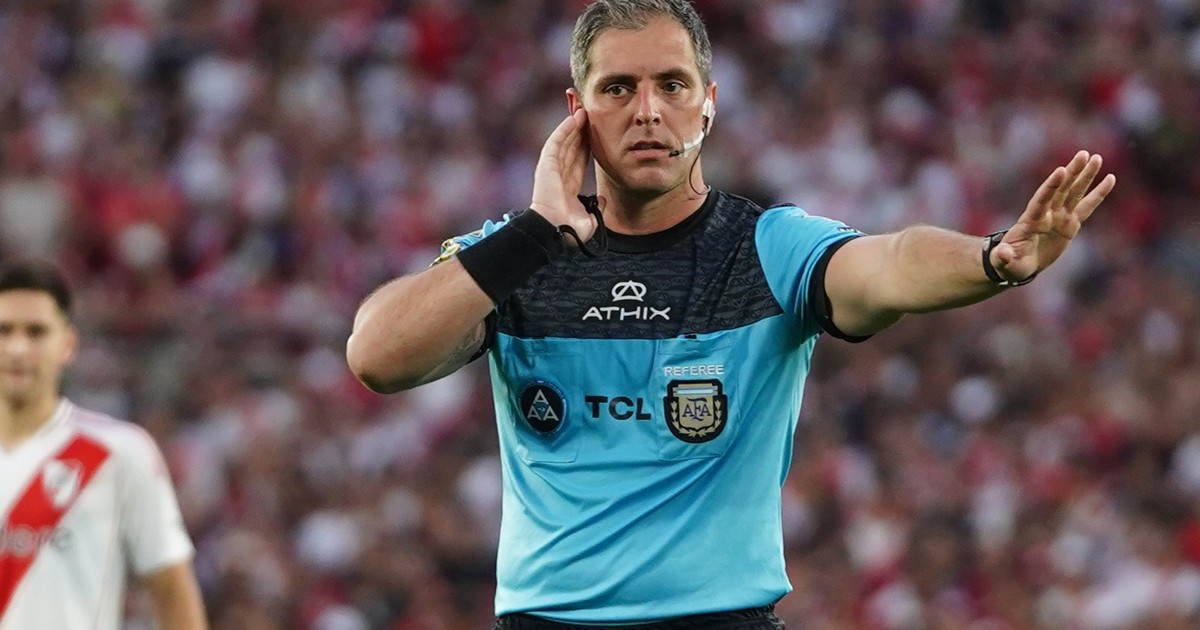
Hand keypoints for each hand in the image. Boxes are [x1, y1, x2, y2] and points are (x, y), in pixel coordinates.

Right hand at [531, 108, 601, 244]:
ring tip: (583, 110)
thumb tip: (602, 199)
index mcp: (568, 188)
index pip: (579, 161)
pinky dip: (564, 129)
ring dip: (573, 125)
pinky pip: (556, 143)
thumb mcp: (590, 219)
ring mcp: (551, 169)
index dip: (587, 146)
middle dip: (580, 131)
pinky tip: (574, 118)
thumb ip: (597, 207)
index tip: (596, 133)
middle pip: (572, 147)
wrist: (556, 232)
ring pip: (565, 141)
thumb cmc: (570, 231)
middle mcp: (559, 176)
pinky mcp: (546, 165)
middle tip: (590, 114)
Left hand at [991, 151, 1115, 281]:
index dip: (1050, 186)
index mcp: (1030, 221)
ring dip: (1085, 176)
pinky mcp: (1070, 224)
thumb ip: (1004, 257)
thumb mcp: (1005, 263)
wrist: (1020, 264)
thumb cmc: (1010, 264)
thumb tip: (1003, 254)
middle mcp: (1046, 214)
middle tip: (1083, 154)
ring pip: (1074, 193)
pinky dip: (1098, 194)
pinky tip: (1110, 179)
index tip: (1060, 170)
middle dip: (1072, 173)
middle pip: (1060, 190)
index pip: (1041, 200)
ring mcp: (1059, 217)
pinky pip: (1087, 207)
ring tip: (1096, 158)